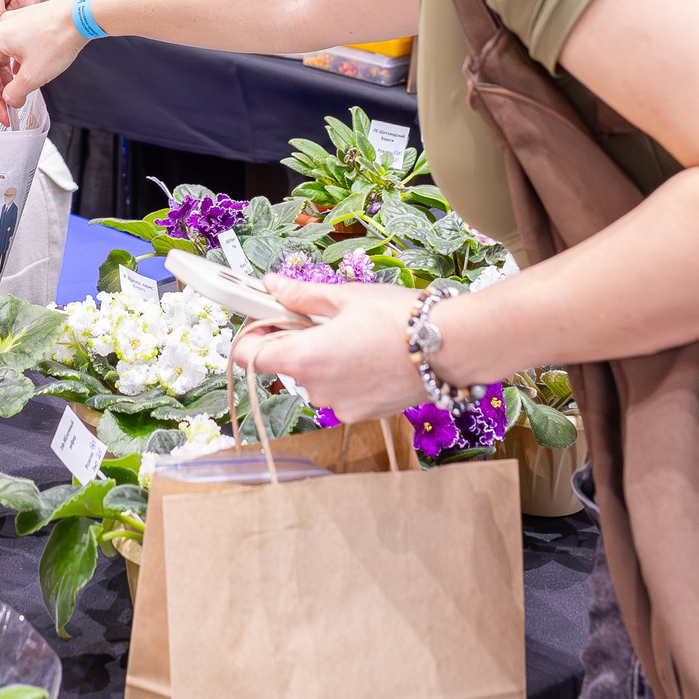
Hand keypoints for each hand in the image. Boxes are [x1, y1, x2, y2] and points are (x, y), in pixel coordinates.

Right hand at [0, 0, 85, 126]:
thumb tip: (9, 100)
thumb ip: (15, 93)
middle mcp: (0, 29)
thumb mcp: (33, 76)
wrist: (82, 16)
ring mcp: (13, 24)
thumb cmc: (59, 37)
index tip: (3, 115)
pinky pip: (14, 48)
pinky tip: (26, 73)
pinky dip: (16, 64)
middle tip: (8, 107)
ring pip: (2, 57)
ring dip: (8, 78)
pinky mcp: (26, 22)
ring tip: (18, 93)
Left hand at [230, 278, 426, 421]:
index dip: (252, 333)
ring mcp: (339, 406)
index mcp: (303, 358)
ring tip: (353, 334)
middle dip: (295, 340)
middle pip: (283, 365)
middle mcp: (316, 390)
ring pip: (314, 378)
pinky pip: (339, 391)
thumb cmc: (399, 318)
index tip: (267, 316)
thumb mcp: (345, 296)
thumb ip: (300, 295)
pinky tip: (370, 354)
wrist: (451, 347)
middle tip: (320, 316)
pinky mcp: (361, 413)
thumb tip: (271, 285)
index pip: (248, 356)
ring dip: (322, 358)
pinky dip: (345, 374)